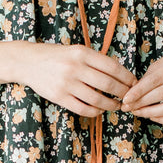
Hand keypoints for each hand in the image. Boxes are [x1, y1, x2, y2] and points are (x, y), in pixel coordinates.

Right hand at [19, 42, 134, 118]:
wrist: (28, 62)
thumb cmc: (57, 56)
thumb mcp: (76, 51)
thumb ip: (95, 61)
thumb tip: (121, 75)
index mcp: (82, 53)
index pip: (112, 67)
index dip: (127, 78)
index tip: (134, 83)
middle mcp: (75, 68)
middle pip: (108, 84)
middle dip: (123, 93)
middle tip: (129, 97)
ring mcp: (66, 83)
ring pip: (97, 99)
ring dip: (111, 105)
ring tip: (117, 106)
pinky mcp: (59, 97)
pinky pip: (83, 108)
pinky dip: (95, 111)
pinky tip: (100, 110)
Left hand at [121, 40, 162, 124]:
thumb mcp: (161, 64)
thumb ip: (147, 78)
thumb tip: (131, 96)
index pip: (155, 80)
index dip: (139, 91)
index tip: (126, 100)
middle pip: (162, 94)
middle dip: (142, 103)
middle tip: (128, 108)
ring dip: (152, 113)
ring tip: (139, 113)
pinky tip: (153, 116)